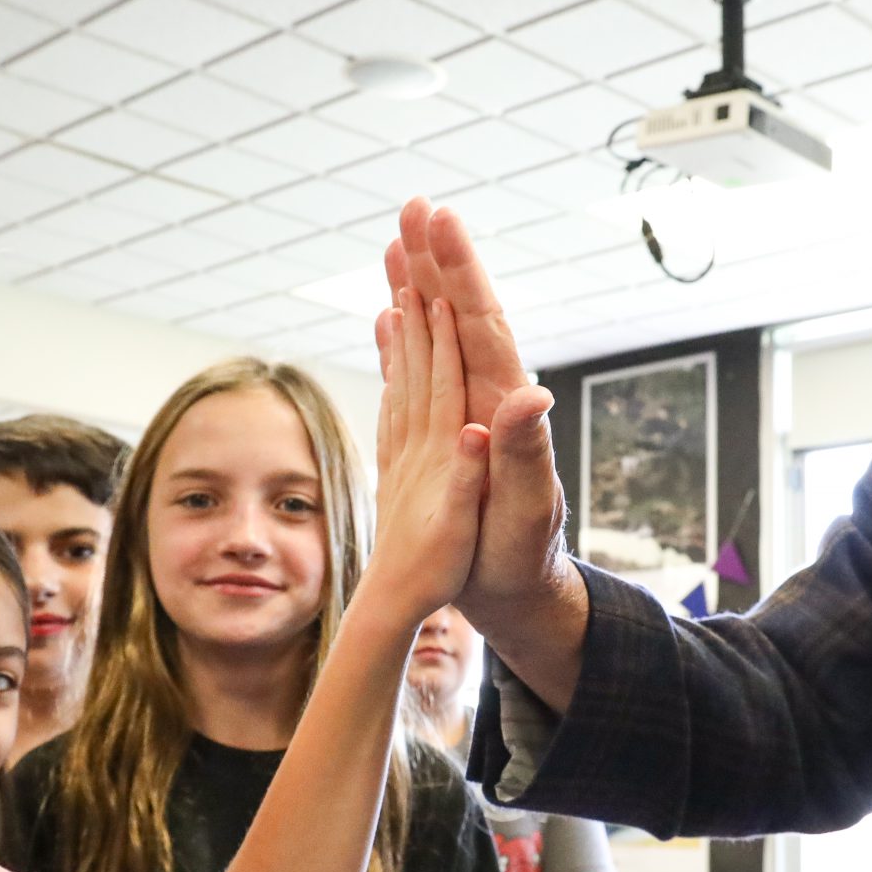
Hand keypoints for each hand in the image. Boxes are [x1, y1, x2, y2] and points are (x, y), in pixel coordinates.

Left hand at [365, 289, 492, 624]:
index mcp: (439, 453)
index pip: (441, 382)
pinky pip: (395, 413)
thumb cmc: (436, 572)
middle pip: (416, 368)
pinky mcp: (397, 471)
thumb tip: (478, 428)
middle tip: (408, 268)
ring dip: (401, 339)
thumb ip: (469, 477)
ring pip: (403, 383)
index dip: (441, 336)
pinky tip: (393, 367)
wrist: (393, 603)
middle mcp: (416, 446)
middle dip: (413, 316)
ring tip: (396, 299)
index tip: (439, 288)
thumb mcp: (461, 528)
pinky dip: (395, 380)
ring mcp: (403, 456)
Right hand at [385, 201, 564, 634]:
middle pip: (461, 315)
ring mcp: (468, 412)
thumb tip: (532, 394)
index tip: (442, 220)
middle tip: (414, 207)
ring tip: (396, 243)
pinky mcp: (448, 432)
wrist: (518, 592)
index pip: (483, 323)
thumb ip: (526, 455)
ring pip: (439, 336)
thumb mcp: (525, 513)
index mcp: (508, 409)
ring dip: (419, 288)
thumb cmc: (522, 560)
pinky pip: (420, 372)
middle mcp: (489, 400)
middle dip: (439, 260)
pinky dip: (403, 339)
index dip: (462, 271)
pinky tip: (387, 316)